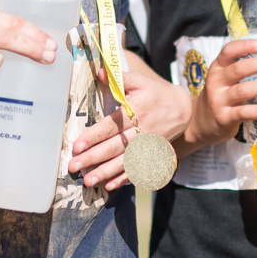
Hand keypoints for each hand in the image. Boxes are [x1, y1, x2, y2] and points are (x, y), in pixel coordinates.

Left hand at [69, 46, 191, 189]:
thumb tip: (99, 71)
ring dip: (106, 172)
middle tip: (73, 167)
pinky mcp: (153, 154)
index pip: (111, 126)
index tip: (77, 146)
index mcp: (136, 110)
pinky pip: (138, 169)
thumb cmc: (155, 93)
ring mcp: (148, 145)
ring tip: (88, 181)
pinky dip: (124, 179)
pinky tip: (109, 186)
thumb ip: (120, 78)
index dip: (94, 136)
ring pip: (125, 161)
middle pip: (115, 147)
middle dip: (93, 158)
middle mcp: (142, 130)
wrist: (183, 109)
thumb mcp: (140, 81)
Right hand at [181, 39, 256, 150]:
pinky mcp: (224, 118)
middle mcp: (215, 82)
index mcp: (217, 68)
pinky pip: (244, 112)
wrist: (200, 123)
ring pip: (243, 90)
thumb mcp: (223, 79)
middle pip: (238, 69)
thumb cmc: (219, 96)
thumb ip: (241, 70)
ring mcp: (218, 100)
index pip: (228, 51)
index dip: (245, 46)